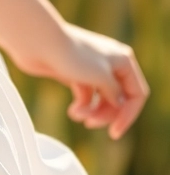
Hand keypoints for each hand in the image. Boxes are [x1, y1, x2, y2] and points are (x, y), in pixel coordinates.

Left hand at [56, 23, 149, 139]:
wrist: (38, 42)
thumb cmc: (71, 56)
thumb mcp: (101, 77)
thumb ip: (115, 94)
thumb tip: (119, 104)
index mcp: (123, 60)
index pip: (137, 94)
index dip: (128, 115)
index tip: (114, 132)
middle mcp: (111, 63)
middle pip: (119, 99)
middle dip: (106, 114)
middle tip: (90, 123)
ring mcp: (92, 69)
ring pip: (102, 100)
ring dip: (92, 112)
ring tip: (76, 115)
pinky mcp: (76, 74)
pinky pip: (86, 97)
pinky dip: (81, 106)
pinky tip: (72, 111)